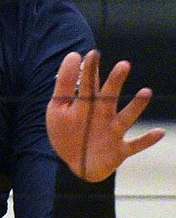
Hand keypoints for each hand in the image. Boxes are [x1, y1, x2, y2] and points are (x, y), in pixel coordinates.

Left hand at [46, 50, 164, 181]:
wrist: (75, 165)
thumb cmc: (67, 132)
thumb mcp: (57, 107)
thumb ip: (64, 83)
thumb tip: (73, 55)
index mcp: (86, 105)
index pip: (88, 83)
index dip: (90, 69)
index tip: (94, 53)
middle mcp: (102, 116)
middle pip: (108, 96)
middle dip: (115, 81)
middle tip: (123, 64)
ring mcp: (112, 133)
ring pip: (125, 118)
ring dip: (135, 107)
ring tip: (146, 92)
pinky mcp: (119, 151)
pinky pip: (136, 145)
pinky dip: (147, 140)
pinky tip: (159, 132)